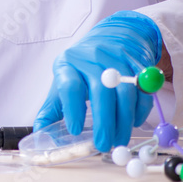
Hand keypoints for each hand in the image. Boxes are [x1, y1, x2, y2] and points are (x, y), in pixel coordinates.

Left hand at [34, 10, 161, 152]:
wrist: (112, 36)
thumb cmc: (82, 65)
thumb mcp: (63, 79)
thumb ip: (53, 107)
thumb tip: (40, 132)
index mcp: (69, 64)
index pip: (70, 86)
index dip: (73, 110)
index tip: (74, 131)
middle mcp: (92, 59)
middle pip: (101, 92)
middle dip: (103, 123)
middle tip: (103, 145)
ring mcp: (117, 60)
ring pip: (124, 93)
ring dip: (124, 121)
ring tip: (119, 139)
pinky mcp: (138, 65)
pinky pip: (142, 92)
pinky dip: (140, 111)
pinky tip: (133, 122)